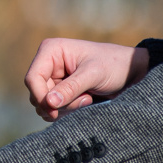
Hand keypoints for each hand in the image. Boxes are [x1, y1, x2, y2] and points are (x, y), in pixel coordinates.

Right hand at [24, 37, 148, 121]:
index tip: (55, 112)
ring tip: (87, 99)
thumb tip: (49, 102)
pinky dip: (67, 111)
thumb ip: (71, 88)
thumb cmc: (113, 65)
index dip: (41, 97)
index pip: (32, 78)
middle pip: (37, 94)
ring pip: (45, 104)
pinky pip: (53, 108)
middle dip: (59, 103)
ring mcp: (54, 78)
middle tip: (84, 101)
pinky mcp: (60, 91)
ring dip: (65, 108)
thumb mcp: (93, 75)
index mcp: (51, 51)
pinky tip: (86, 102)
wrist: (130, 73)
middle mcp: (48, 63)